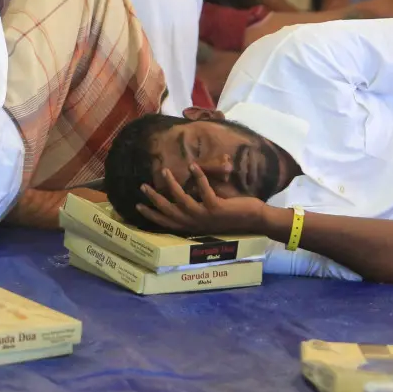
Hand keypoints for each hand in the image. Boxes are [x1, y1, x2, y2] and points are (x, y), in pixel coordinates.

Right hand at [136, 164, 268, 236]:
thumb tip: (184, 188)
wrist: (254, 220)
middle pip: (169, 211)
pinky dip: (198, 177)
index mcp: (193, 225)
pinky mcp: (216, 208)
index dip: (152, 215)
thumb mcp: (209, 212)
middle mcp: (196, 223)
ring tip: (164, 171)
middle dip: (154, 198)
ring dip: (172, 184)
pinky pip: (203, 190)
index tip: (138, 205)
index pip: (167, 222)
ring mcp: (205, 216)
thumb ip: (197, 203)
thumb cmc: (233, 214)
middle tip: (143, 186)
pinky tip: (192, 166)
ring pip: (182, 200)